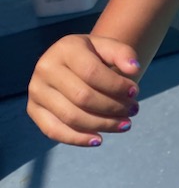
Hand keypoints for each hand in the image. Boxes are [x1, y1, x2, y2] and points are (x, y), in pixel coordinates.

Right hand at [27, 35, 141, 147]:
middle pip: (83, 97)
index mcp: (65, 48)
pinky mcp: (33, 110)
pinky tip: (99, 140)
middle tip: (134, 110)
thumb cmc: (95, 57)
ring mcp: (36, 90)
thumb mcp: (109, 48)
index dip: (116, 86)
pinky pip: (54, 131)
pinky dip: (77, 139)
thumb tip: (134, 68)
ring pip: (71, 116)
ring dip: (102, 124)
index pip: (92, 73)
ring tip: (125, 124)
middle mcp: (45, 67)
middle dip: (113, 107)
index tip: (135, 92)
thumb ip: (124, 54)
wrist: (73, 63)